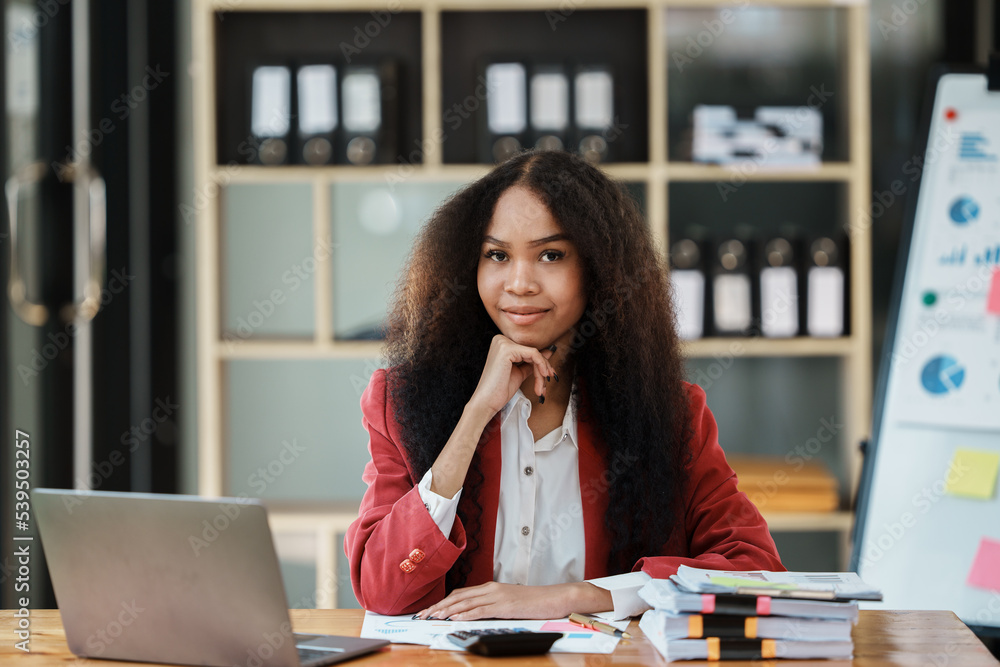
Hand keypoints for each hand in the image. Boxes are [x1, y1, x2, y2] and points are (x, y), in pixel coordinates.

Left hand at [414, 582, 583, 620]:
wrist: (553, 597)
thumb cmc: (533, 602)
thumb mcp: (508, 602)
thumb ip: (491, 606)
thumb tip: (474, 614)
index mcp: (490, 588)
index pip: (460, 594)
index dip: (442, 602)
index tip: (429, 610)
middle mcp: (490, 589)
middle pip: (457, 597)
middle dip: (437, 606)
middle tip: (421, 615)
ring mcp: (496, 596)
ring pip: (464, 602)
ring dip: (445, 610)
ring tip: (431, 617)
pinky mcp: (503, 605)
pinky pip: (480, 610)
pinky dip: (464, 613)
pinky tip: (454, 617)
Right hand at [469, 335, 557, 416]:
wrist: (487, 402)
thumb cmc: (499, 390)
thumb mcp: (519, 373)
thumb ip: (531, 362)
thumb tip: (548, 353)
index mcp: (502, 344)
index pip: (528, 350)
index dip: (542, 363)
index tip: (550, 375)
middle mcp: (501, 340)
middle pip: (532, 351)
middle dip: (544, 367)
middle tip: (549, 381)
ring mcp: (503, 343)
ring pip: (535, 354)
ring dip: (543, 371)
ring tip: (541, 387)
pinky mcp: (507, 349)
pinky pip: (533, 354)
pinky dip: (541, 366)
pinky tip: (543, 376)